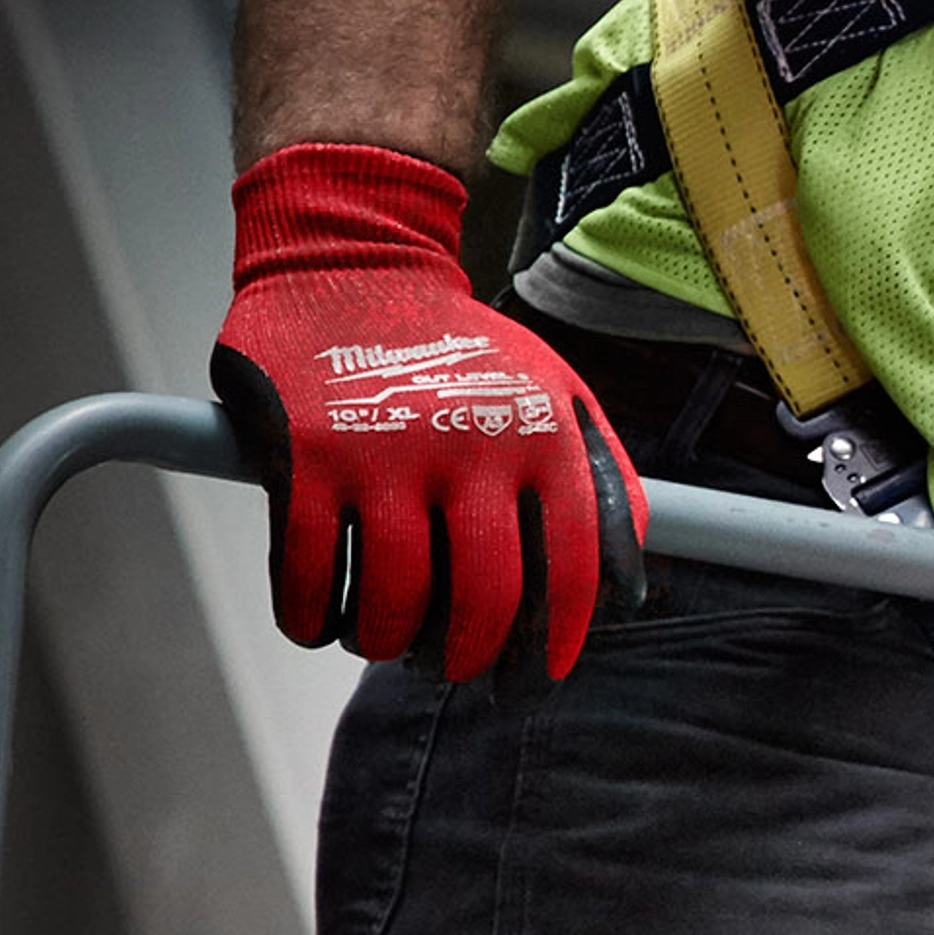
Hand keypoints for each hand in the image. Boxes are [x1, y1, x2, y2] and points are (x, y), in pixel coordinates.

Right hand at [212, 143, 645, 681]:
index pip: (572, 567)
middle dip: (471, 657)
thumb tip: (628, 584)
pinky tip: (323, 618)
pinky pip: (308, 576)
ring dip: (389, 642)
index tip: (541, 673)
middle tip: (455, 669)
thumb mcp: (557, 392)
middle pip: (485, 601)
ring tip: (387, 639)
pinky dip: (314, 618)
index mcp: (541, 436)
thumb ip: (601, 479)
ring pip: (394, 603)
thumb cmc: (460, 349)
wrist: (354, 260)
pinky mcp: (305, 458)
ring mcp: (383, 454)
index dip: (560, 638)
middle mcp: (470, 447)